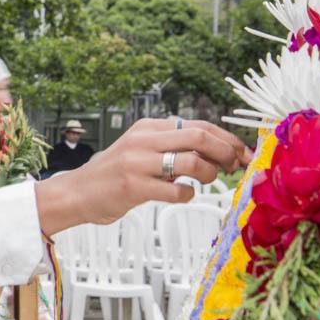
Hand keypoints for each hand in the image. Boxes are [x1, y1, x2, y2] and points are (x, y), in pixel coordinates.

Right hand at [36, 118, 252, 233]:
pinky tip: (182, 195)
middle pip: (200, 137)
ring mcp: (137, 163)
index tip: (243, 153)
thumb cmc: (113, 174)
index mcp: (147, 127)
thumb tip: (217, 149)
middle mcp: (143, 140)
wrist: (76, 192)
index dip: (227, 139)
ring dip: (210, 174)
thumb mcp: (139, 149)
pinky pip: (176, 191)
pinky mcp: (133, 187)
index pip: (198, 125)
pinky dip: (188, 195)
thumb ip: (170, 145)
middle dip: (226, 152)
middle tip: (234, 167)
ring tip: (206, 181)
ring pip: (192, 162)